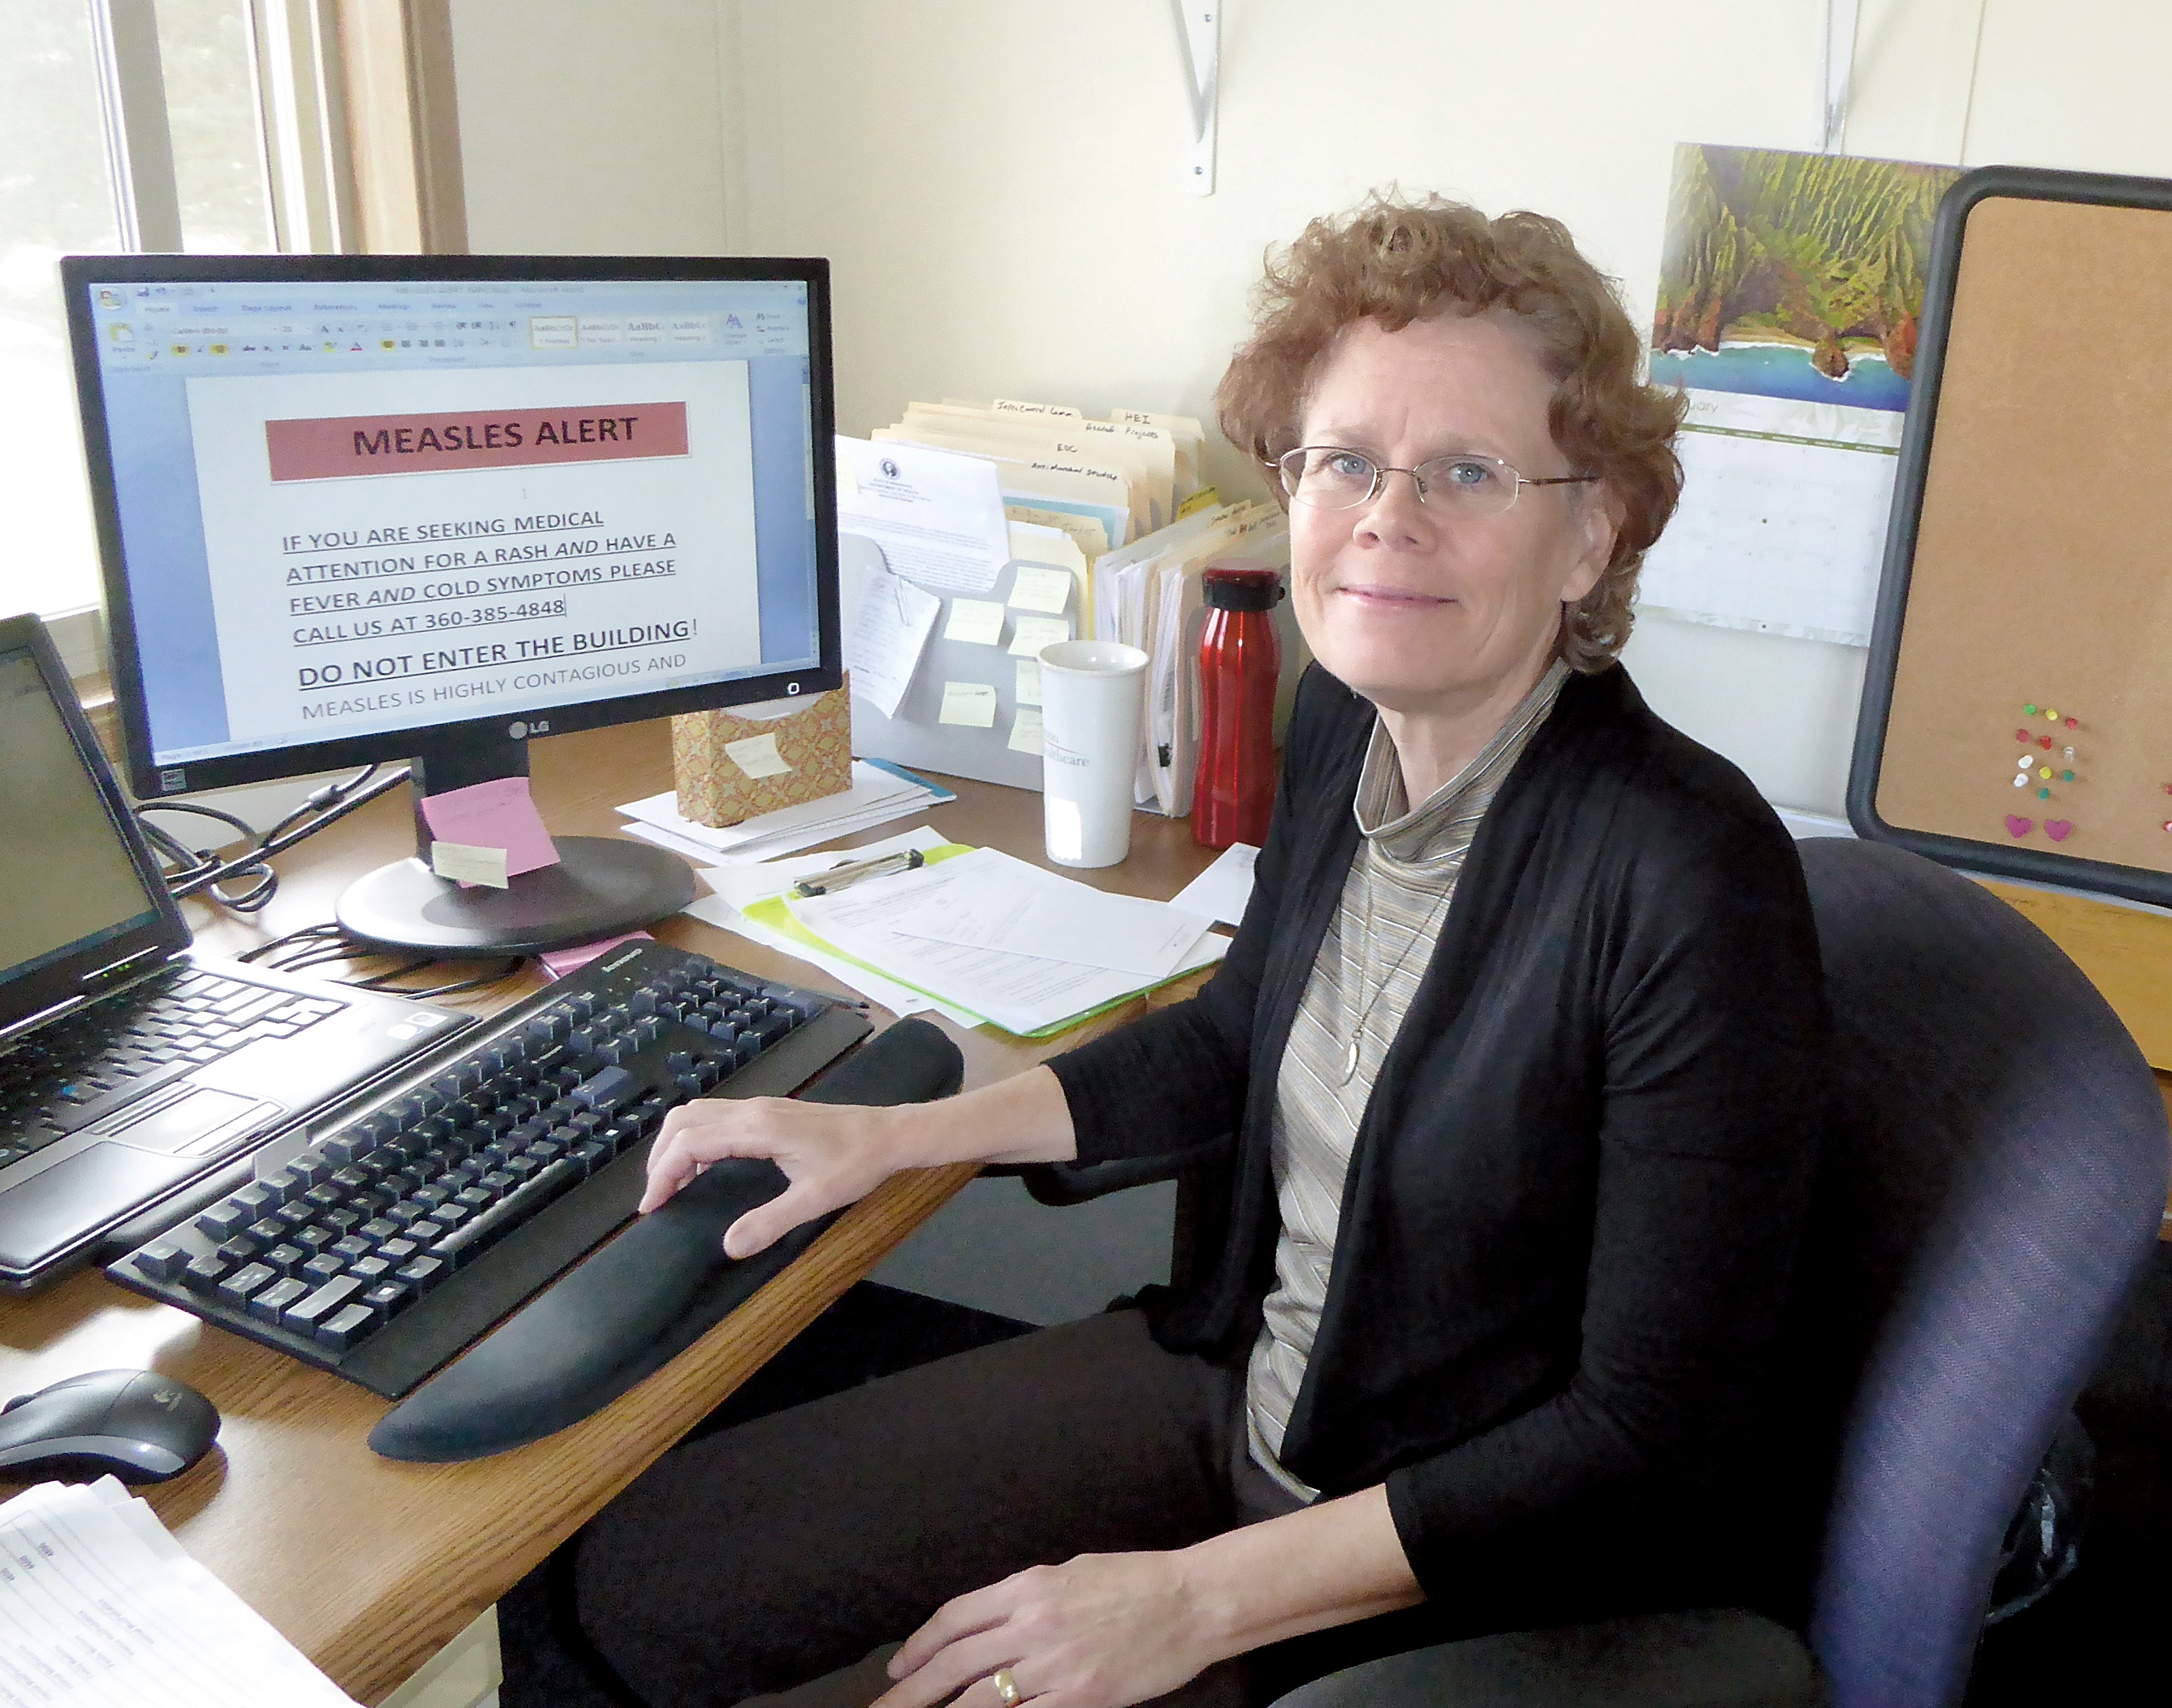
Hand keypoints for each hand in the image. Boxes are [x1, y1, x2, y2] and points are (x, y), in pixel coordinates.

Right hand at [639, 1095, 911, 1256]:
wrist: (890, 1134)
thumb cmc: (856, 1163)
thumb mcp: (814, 1199)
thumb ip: (770, 1222)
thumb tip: (729, 1247)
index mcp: (757, 1128)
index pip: (689, 1142)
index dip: (663, 1173)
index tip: (652, 1206)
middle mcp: (753, 1110)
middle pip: (685, 1120)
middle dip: (661, 1156)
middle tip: (657, 1196)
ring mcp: (762, 1106)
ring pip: (700, 1113)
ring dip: (678, 1144)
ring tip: (674, 1183)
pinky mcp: (771, 1110)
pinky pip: (719, 1116)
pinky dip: (699, 1138)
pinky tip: (707, 1168)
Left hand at [874, 1552, 1218, 1707]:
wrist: (1191, 1602)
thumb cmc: (1136, 1581)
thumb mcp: (1072, 1573)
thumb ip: (1029, 1597)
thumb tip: (995, 1620)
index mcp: (1028, 1587)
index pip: (955, 1618)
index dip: (920, 1646)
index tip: (899, 1668)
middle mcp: (1032, 1624)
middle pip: (954, 1662)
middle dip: (911, 1690)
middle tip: (883, 1707)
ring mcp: (1054, 1665)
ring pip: (978, 1697)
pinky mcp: (1079, 1697)